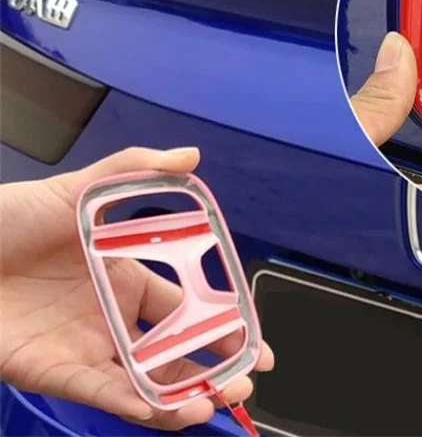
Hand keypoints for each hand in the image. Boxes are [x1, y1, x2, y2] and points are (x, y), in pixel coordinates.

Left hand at [0, 147, 273, 429]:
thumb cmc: (4, 220)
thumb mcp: (77, 190)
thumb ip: (135, 170)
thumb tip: (189, 156)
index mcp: (124, 276)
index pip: (188, 306)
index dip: (224, 324)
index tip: (253, 337)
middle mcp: (110, 316)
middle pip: (175, 352)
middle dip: (214, 370)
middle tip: (243, 381)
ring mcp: (85, 346)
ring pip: (145, 382)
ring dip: (183, 397)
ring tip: (214, 402)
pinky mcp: (53, 370)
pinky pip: (103, 393)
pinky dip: (136, 404)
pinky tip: (167, 408)